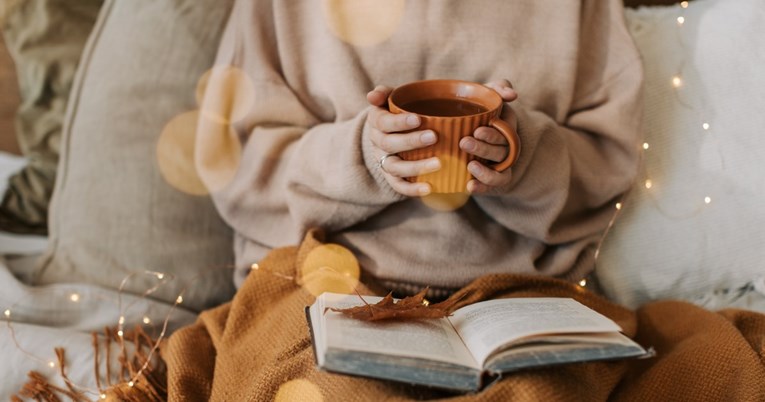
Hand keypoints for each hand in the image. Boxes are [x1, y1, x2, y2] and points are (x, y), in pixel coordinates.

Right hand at [365, 85, 440, 196]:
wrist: (391, 134)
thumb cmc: (397, 113)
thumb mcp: (390, 99)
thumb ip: (385, 93)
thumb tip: (372, 95)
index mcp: (377, 122)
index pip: (383, 122)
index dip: (399, 122)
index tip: (418, 119)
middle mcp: (377, 144)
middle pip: (389, 145)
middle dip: (411, 141)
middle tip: (433, 137)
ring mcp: (384, 162)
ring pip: (394, 167)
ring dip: (415, 167)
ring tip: (438, 163)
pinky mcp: (392, 178)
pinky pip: (399, 186)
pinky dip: (412, 189)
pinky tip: (429, 188)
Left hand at [459, 79, 518, 193]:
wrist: (463, 128)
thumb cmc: (477, 109)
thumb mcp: (487, 95)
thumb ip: (498, 88)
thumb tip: (512, 94)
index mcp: (506, 128)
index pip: (506, 133)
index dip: (493, 134)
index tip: (477, 130)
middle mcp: (506, 148)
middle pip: (501, 151)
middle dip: (484, 148)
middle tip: (464, 143)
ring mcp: (499, 165)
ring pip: (499, 171)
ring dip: (486, 171)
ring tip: (469, 166)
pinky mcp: (491, 180)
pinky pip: (493, 187)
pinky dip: (483, 188)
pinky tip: (469, 187)